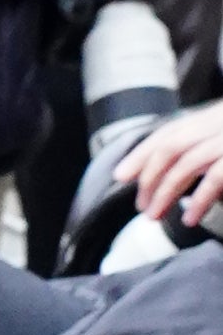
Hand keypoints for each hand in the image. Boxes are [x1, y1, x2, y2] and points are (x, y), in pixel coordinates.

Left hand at [119, 95, 222, 231]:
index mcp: (218, 116)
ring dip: (166, 191)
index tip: (122, 176)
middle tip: (140, 205)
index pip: (172, 131)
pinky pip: (216, 177)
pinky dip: (199, 199)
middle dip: (149, 176)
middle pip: (173, 145)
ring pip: (188, 161)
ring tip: (154, 215)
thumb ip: (206, 149)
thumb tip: (171, 179)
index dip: (143, 153)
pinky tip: (188, 218)